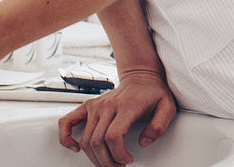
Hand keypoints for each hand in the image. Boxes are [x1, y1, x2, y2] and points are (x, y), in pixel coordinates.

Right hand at [58, 67, 176, 166]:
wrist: (141, 76)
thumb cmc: (153, 92)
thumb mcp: (167, 106)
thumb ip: (159, 125)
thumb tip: (143, 142)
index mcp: (127, 106)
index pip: (113, 136)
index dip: (118, 154)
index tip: (127, 160)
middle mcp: (108, 105)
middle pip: (98, 141)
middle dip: (107, 161)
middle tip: (118, 165)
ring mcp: (96, 105)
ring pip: (86, 138)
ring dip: (94, 157)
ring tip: (108, 161)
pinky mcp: (88, 105)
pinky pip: (67, 121)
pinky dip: (65, 137)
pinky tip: (75, 148)